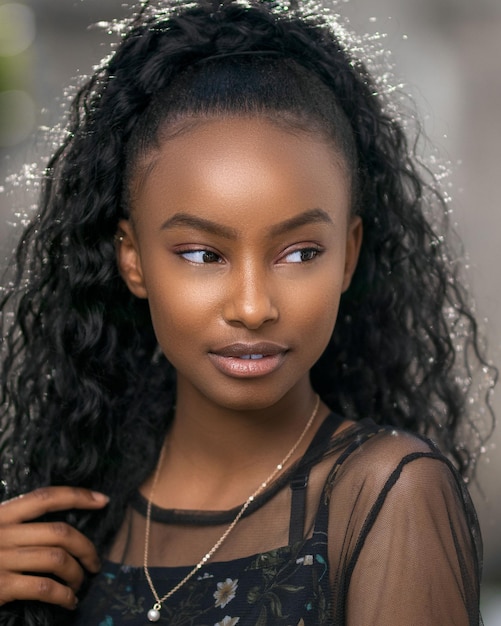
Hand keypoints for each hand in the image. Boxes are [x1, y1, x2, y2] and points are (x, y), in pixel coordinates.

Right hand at [0, 486, 108, 609]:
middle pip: (61, 532)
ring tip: (80, 583)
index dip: (78, 496)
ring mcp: (2, 558)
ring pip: (58, 559)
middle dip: (87, 547)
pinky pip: (45, 588)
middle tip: (95, 562)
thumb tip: (55, 527)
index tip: (103, 500)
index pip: (46, 497)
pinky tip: (69, 601)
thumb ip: (17, 525)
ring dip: (77, 573)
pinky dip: (64, 595)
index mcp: (2, 514)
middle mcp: (4, 532)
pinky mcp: (1, 586)